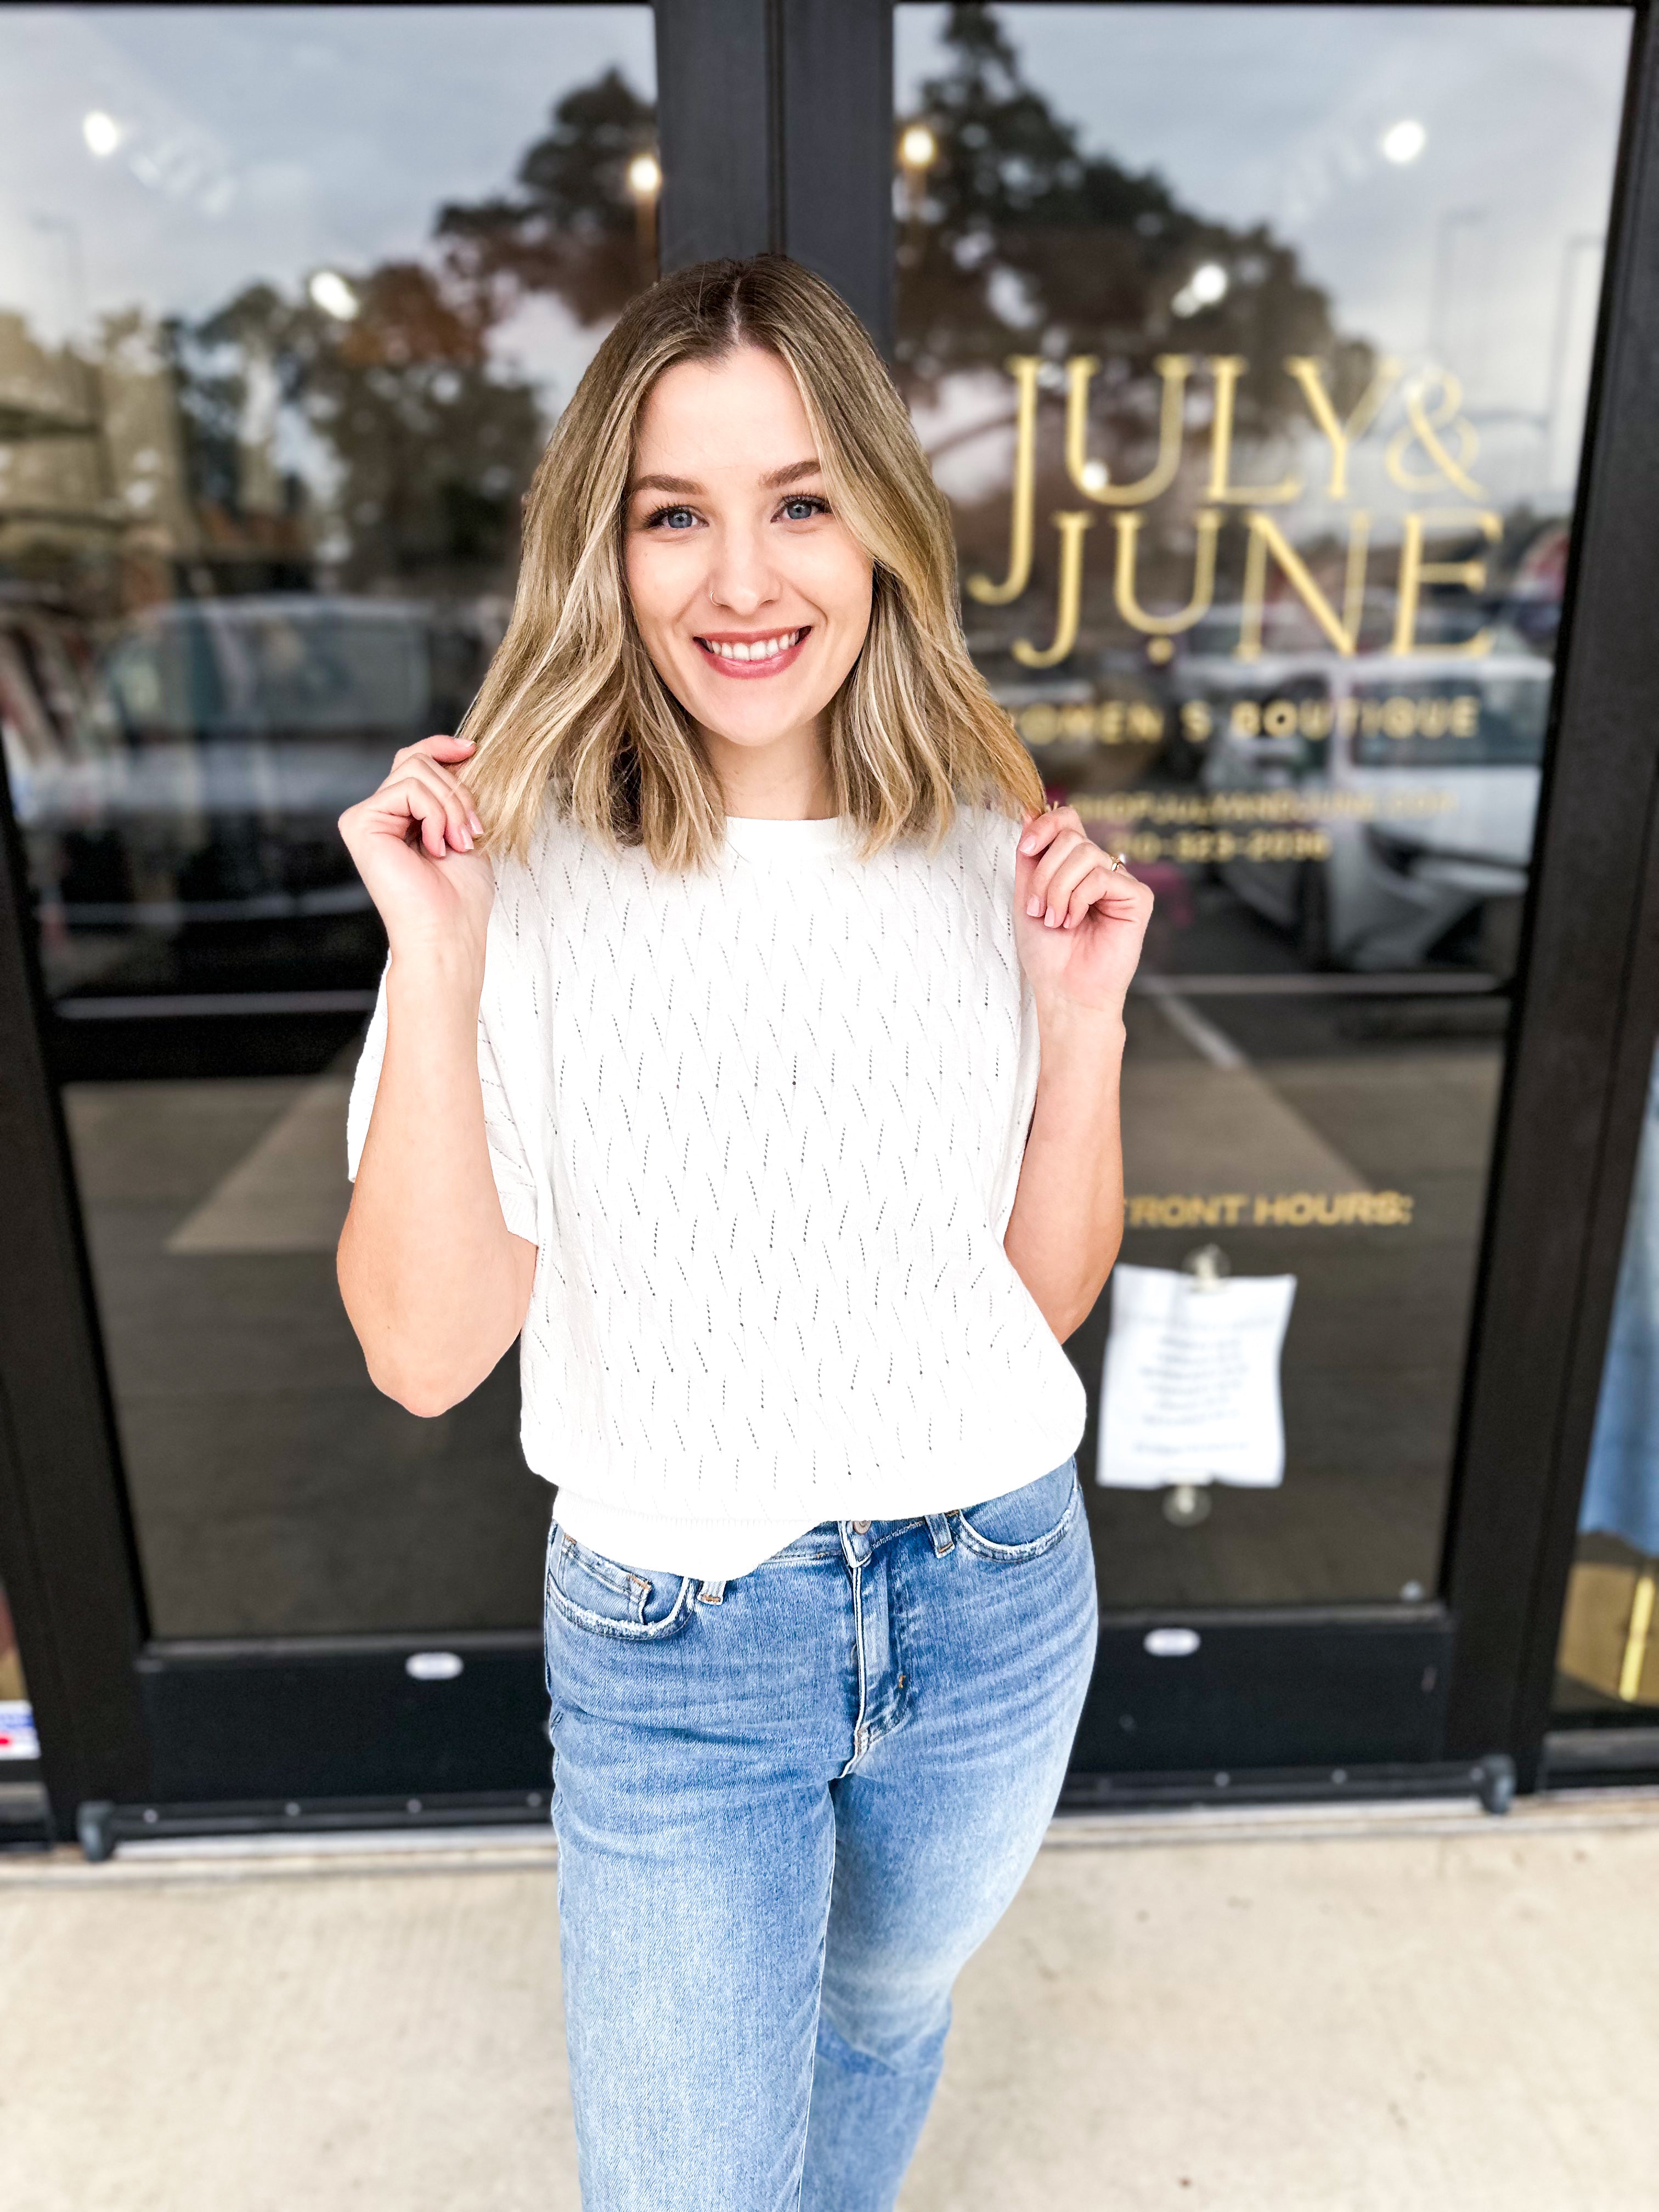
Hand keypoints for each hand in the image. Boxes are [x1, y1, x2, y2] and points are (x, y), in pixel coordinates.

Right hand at [338, 735, 494, 964]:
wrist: (448, 931)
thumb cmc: (460, 894)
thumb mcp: (467, 828)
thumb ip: (456, 791)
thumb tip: (464, 750)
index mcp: (403, 814)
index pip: (415, 759)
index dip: (442, 747)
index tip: (473, 749)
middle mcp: (379, 813)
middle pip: (418, 760)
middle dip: (457, 792)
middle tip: (471, 832)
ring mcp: (366, 817)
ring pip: (415, 770)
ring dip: (450, 807)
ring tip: (457, 843)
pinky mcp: (359, 823)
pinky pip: (407, 789)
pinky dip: (434, 815)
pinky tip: (435, 848)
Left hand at [1014, 805, 1152, 1018]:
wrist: (1064, 991)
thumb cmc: (1047, 952)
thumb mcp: (1027, 895)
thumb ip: (1030, 856)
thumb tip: (1029, 810)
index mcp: (1075, 867)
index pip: (1068, 821)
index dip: (1046, 825)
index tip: (1026, 849)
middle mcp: (1100, 869)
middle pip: (1072, 837)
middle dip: (1045, 873)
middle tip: (1040, 909)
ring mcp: (1120, 882)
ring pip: (1084, 854)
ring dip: (1057, 890)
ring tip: (1055, 920)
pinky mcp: (1137, 898)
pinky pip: (1100, 877)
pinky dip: (1078, 899)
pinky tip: (1074, 922)